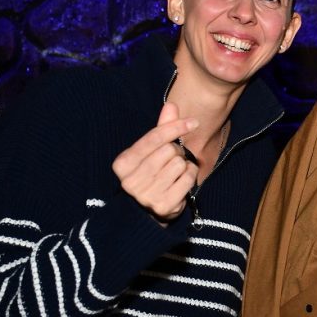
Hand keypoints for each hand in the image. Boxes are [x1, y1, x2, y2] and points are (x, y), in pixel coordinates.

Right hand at [112, 102, 199, 223]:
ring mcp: (145, 195)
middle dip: (177, 151)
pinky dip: (190, 175)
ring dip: (184, 165)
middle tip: (172, 160)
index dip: (175, 127)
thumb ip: (162, 128)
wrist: (150, 211)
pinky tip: (182, 181)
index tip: (193, 122)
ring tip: (175, 173)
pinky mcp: (163, 206)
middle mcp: (130, 181)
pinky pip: (188, 178)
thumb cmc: (152, 173)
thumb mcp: (152, 151)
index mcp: (122, 164)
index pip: (153, 138)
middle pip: (169, 150)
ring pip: (179, 164)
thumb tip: (171, 105)